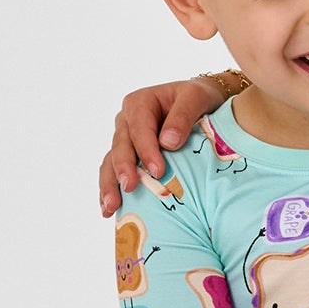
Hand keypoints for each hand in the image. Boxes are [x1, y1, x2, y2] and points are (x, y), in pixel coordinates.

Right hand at [98, 77, 226, 214]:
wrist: (200, 103)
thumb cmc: (198, 98)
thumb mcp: (195, 98)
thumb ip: (182, 116)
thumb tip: (168, 143)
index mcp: (139, 103)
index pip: (139, 129)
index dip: (146, 150)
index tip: (158, 171)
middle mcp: (126, 121)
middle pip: (121, 146)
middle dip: (123, 169)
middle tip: (130, 188)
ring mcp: (125, 139)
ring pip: (111, 161)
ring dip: (109, 184)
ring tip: (109, 206)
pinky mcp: (129, 154)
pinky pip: (114, 172)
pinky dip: (111, 189)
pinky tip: (108, 210)